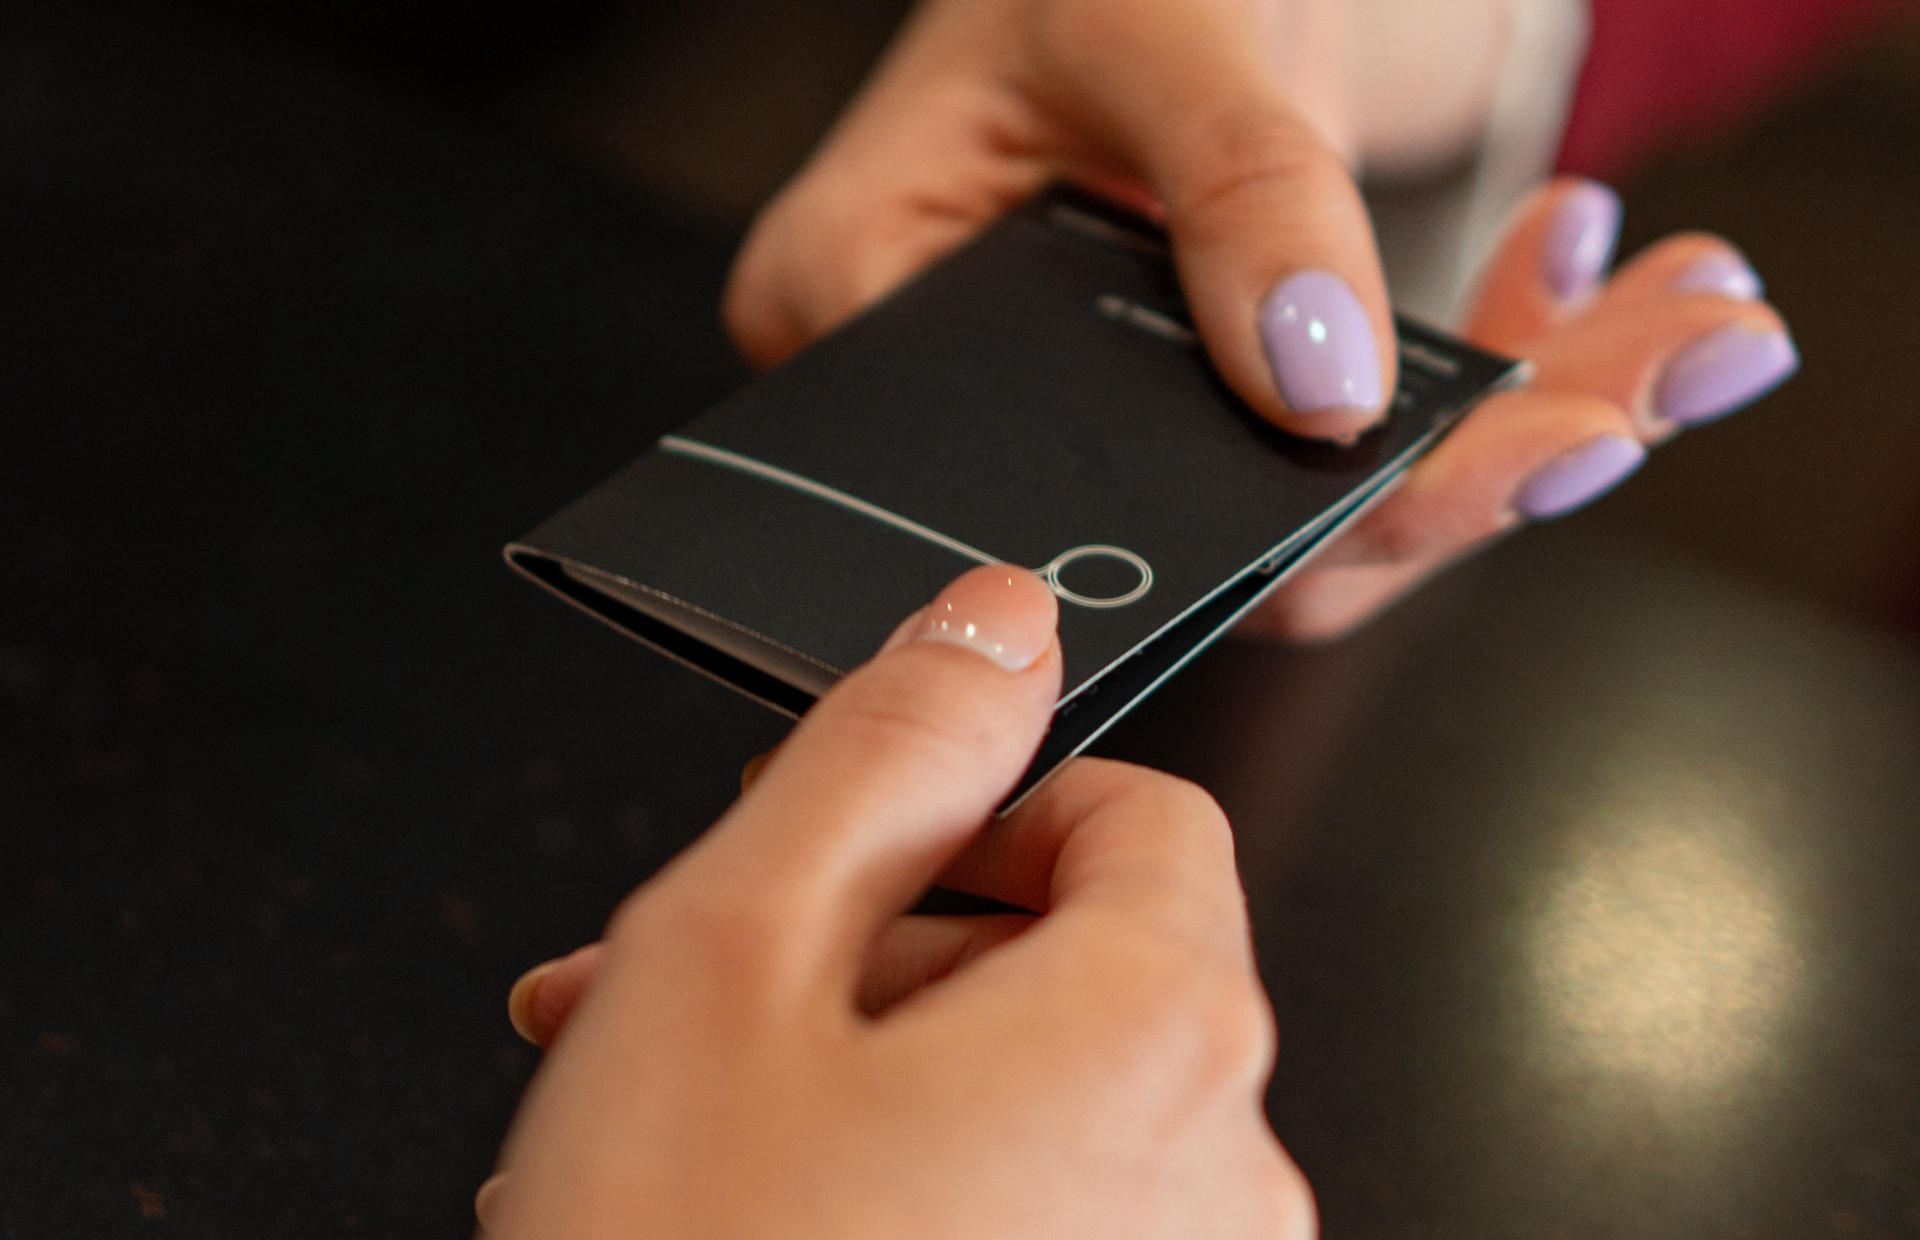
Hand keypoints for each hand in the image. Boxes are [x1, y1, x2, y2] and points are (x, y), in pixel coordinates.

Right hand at [477, 566, 1309, 1238]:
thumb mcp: (739, 954)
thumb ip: (889, 747)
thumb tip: (997, 613)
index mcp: (1158, 1031)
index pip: (1141, 812)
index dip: (987, 802)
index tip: (864, 847)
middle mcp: (1217, 1179)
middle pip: (1071, 966)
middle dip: (868, 953)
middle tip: (689, 994)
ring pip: (1027, 1107)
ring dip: (856, 1080)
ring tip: (679, 1128)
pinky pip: (1033, 1227)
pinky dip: (905, 1195)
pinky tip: (751, 1226)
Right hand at [719, 0, 1797, 640]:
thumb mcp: (1158, 14)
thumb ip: (1235, 189)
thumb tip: (1322, 384)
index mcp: (870, 306)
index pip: (1065, 494)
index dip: (1281, 522)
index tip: (1480, 466)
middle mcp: (976, 404)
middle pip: (1216, 533)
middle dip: (1455, 474)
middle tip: (1630, 399)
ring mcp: (1099, 418)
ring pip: (1313, 515)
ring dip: (1519, 425)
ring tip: (1685, 329)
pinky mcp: (1204, 408)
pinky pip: (1357, 453)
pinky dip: (1505, 372)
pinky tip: (1594, 267)